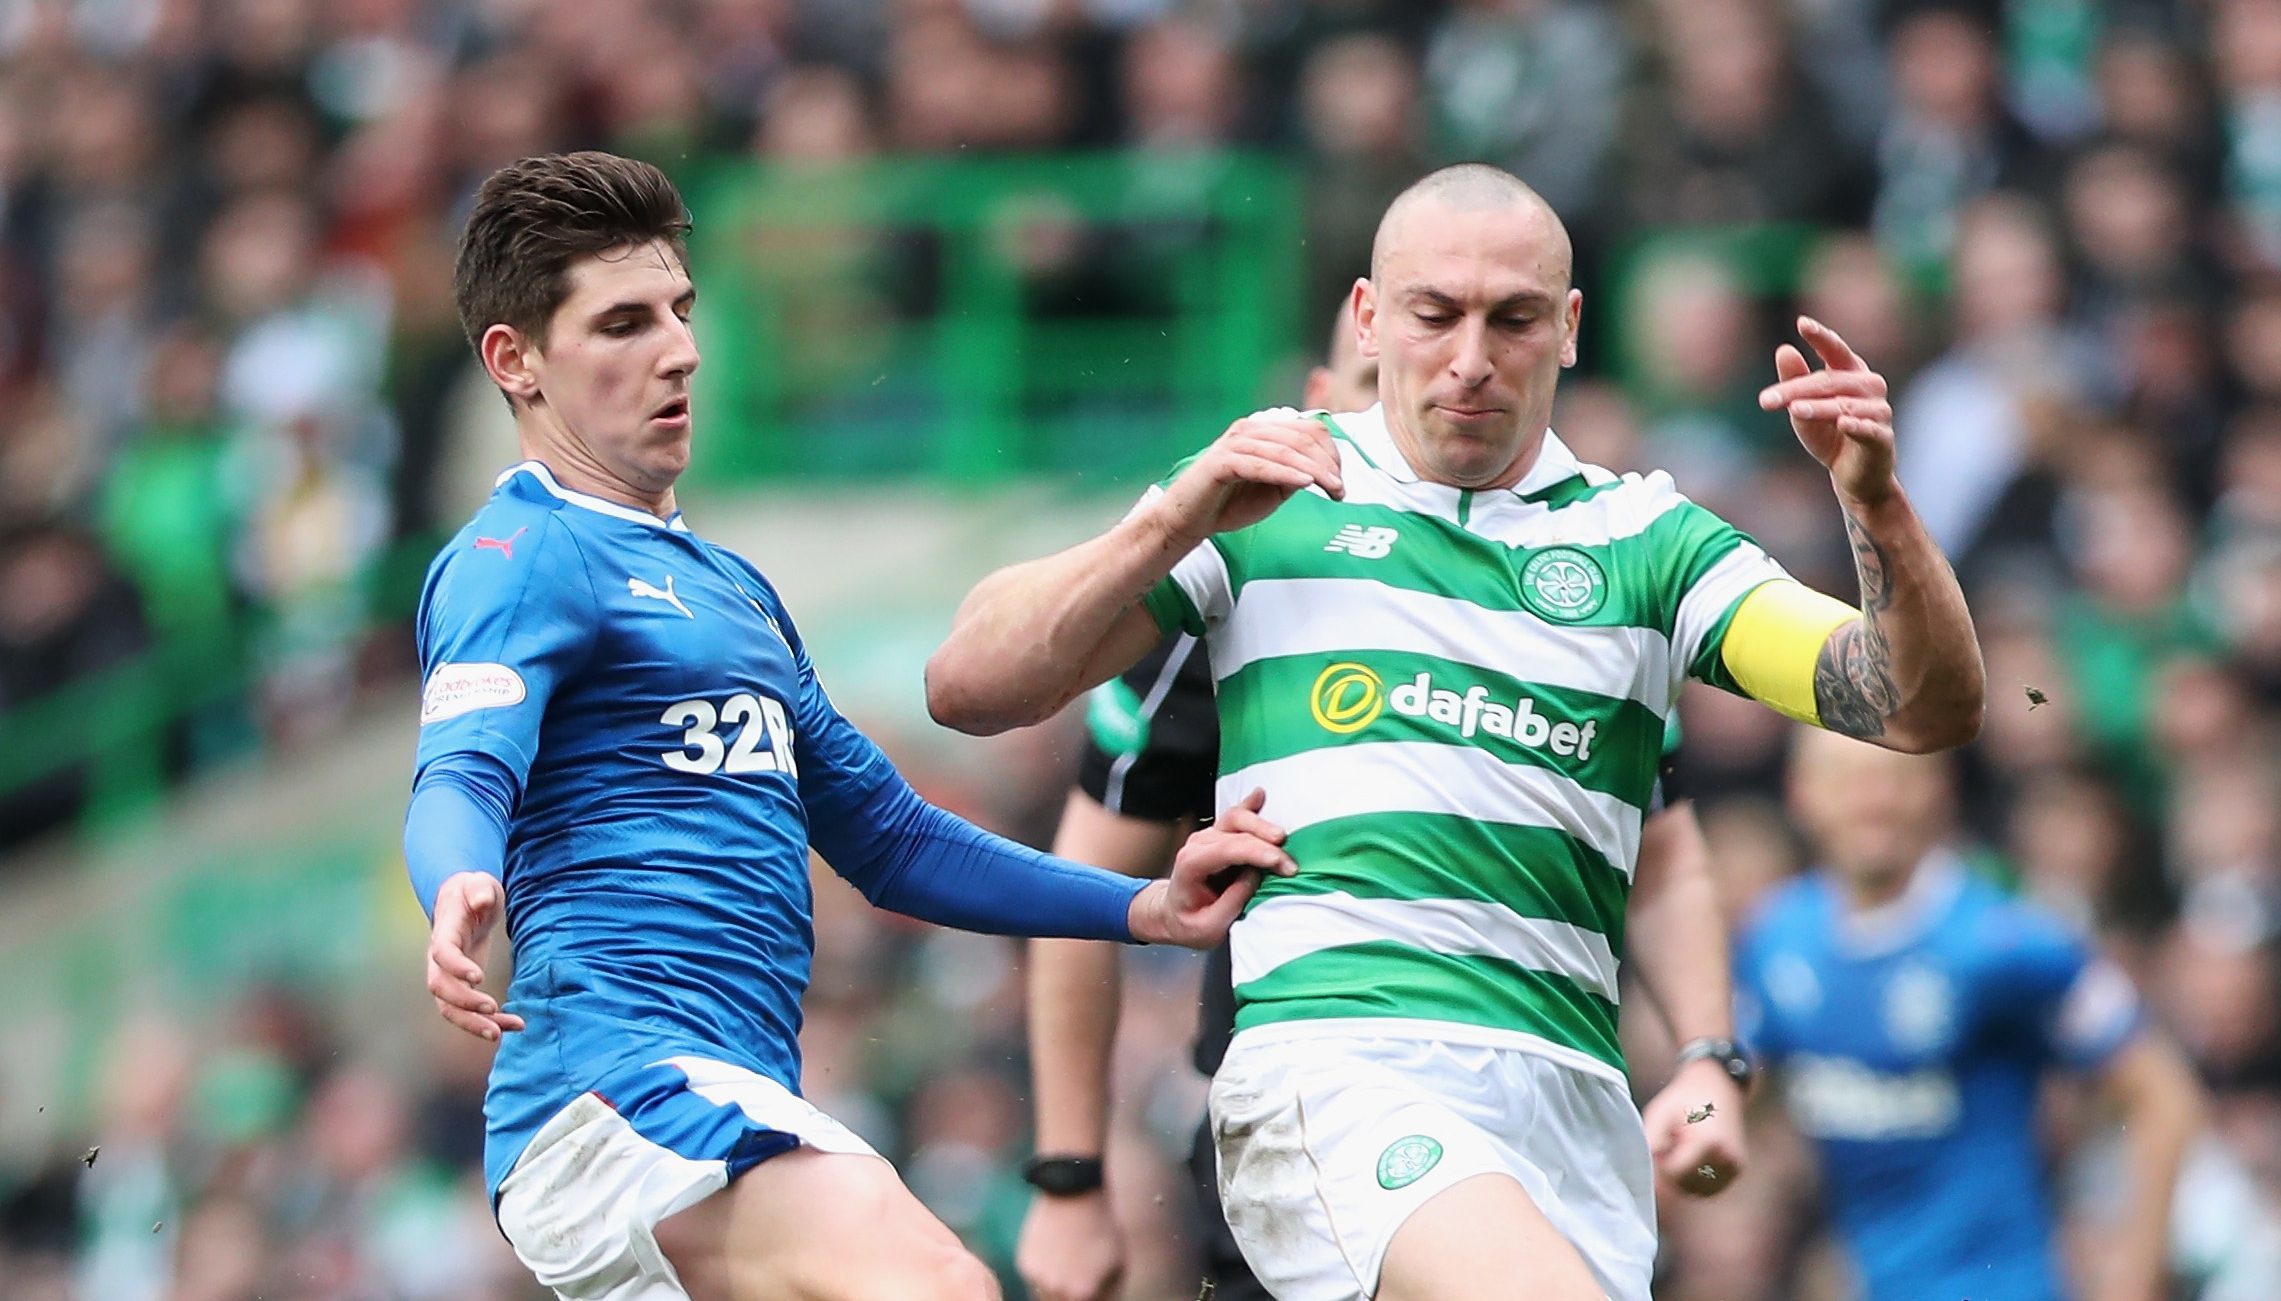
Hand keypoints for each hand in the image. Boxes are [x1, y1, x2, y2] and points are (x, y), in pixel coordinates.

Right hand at [426, 871, 523, 1041]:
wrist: (464, 901)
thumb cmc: (472, 890)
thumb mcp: (478, 882)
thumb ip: (479, 888)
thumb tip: (482, 900)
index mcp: (444, 932)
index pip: (442, 954)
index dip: (456, 967)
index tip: (478, 977)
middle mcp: (440, 959)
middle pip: (441, 988)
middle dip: (464, 1003)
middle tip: (492, 1010)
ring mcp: (448, 975)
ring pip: (450, 1007)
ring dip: (471, 1023)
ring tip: (499, 1034)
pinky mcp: (462, 986)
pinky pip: (468, 1010)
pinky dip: (489, 1021)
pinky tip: (513, 1025)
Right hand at [1016, 1190, 1125, 1300]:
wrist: (1074, 1195)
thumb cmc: (1102, 1229)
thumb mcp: (1119, 1264)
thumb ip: (1109, 1294)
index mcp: (1080, 1295)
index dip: (1094, 1297)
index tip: (1094, 1284)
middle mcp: (1056, 1291)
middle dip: (1075, 1295)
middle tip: (1081, 1272)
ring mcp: (1037, 1279)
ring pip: (1047, 1296)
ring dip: (1057, 1287)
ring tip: (1069, 1262)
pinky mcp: (1025, 1264)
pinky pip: (1035, 1279)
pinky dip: (1045, 1272)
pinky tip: (1056, 1252)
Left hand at [1127, 788, 1295, 946]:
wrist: (1172, 914)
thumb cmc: (1188, 923)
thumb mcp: (1208, 927)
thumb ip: (1231, 903)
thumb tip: (1255, 877)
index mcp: (1191, 865)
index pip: (1225, 850)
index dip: (1256, 853)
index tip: (1281, 864)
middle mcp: (1199, 844)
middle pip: (1234, 830)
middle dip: (1266, 844)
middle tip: (1289, 863)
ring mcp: (1209, 836)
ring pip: (1236, 818)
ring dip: (1261, 824)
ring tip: (1282, 837)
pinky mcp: (1220, 835)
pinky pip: (1235, 815)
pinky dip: (1250, 805)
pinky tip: (1260, 794)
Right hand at [1150, 410, 1343, 547]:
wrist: (1189, 519)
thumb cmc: (1231, 503)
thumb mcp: (1274, 488)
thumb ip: (1296, 474)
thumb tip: (1326, 471)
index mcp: (1264, 431)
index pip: (1310, 430)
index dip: (1332, 453)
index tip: (1341, 482)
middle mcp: (1250, 430)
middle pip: (1302, 438)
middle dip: (1327, 464)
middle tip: (1340, 490)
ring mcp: (1235, 443)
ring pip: (1285, 451)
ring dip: (1313, 470)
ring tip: (1332, 489)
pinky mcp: (1222, 462)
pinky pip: (1261, 465)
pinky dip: (1286, 473)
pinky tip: (1306, 483)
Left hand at [1642, 1059, 1747, 1197]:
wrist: (1718, 1086)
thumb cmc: (1685, 1098)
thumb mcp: (1660, 1114)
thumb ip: (1651, 1143)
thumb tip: (1644, 1172)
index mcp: (1708, 1144)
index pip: (1673, 1174)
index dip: (1659, 1164)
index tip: (1657, 1148)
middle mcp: (1726, 1160)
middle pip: (1684, 1185)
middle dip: (1669, 1173)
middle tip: (1668, 1146)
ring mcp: (1733, 1168)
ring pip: (1695, 1191)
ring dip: (1681, 1179)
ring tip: (1680, 1150)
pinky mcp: (1735, 1172)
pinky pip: (1708, 1189)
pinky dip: (1694, 1180)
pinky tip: (1690, 1158)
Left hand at [1758, 317, 1896, 507]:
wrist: (1853, 476)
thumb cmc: (1828, 435)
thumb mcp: (1803, 407)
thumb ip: (1794, 381)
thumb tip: (1784, 349)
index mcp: (1850, 372)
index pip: (1835, 349)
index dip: (1820, 336)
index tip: (1802, 323)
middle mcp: (1869, 386)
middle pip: (1829, 382)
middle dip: (1795, 390)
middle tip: (1766, 401)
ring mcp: (1879, 410)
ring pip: (1843, 405)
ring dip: (1818, 408)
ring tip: (1794, 410)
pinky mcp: (1882, 437)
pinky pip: (1868, 428)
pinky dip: (1856, 425)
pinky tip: (1844, 422)